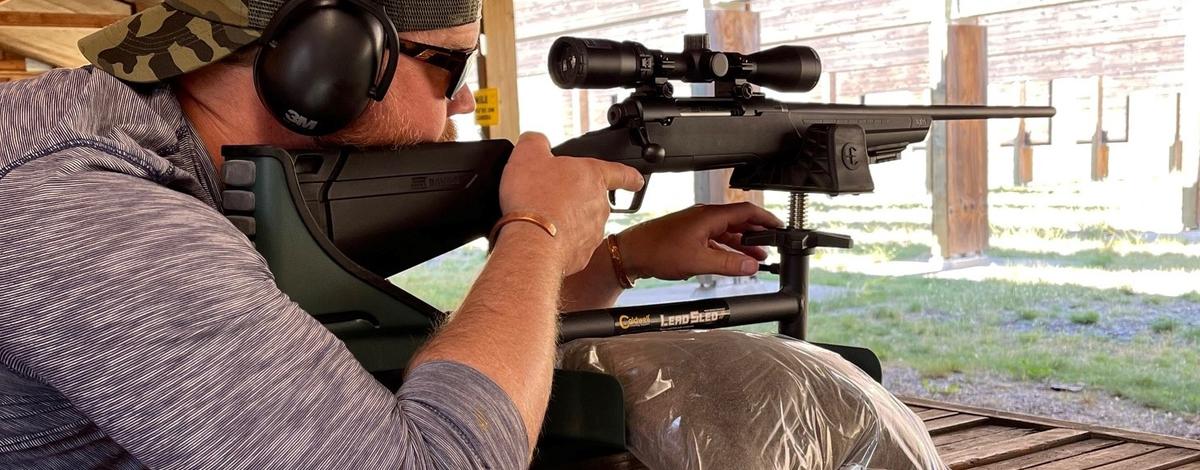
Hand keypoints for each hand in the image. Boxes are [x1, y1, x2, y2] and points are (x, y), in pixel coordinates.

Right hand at [498, 132, 644, 274]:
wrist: (532, 243)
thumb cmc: (533, 198)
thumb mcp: (527, 154)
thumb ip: (536, 142)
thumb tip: (537, 142)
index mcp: (593, 177)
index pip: (621, 173)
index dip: (629, 176)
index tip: (636, 181)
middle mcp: (600, 205)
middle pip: (594, 200)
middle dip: (575, 200)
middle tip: (550, 198)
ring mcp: (593, 232)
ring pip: (583, 224)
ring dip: (566, 221)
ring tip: (541, 219)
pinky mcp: (582, 255)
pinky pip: (572, 245)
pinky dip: (559, 242)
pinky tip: (541, 238)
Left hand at [617, 202, 783, 280]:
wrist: (630, 253)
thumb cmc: (657, 250)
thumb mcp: (698, 260)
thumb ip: (728, 263)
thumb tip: (750, 266)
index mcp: (709, 216)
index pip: (746, 212)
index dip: (766, 219)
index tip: (780, 228)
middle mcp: (704, 217)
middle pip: (739, 222)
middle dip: (757, 235)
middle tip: (771, 248)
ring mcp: (696, 226)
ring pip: (727, 233)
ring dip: (743, 245)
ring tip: (757, 258)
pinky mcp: (689, 236)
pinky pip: (715, 240)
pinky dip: (728, 249)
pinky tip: (733, 260)